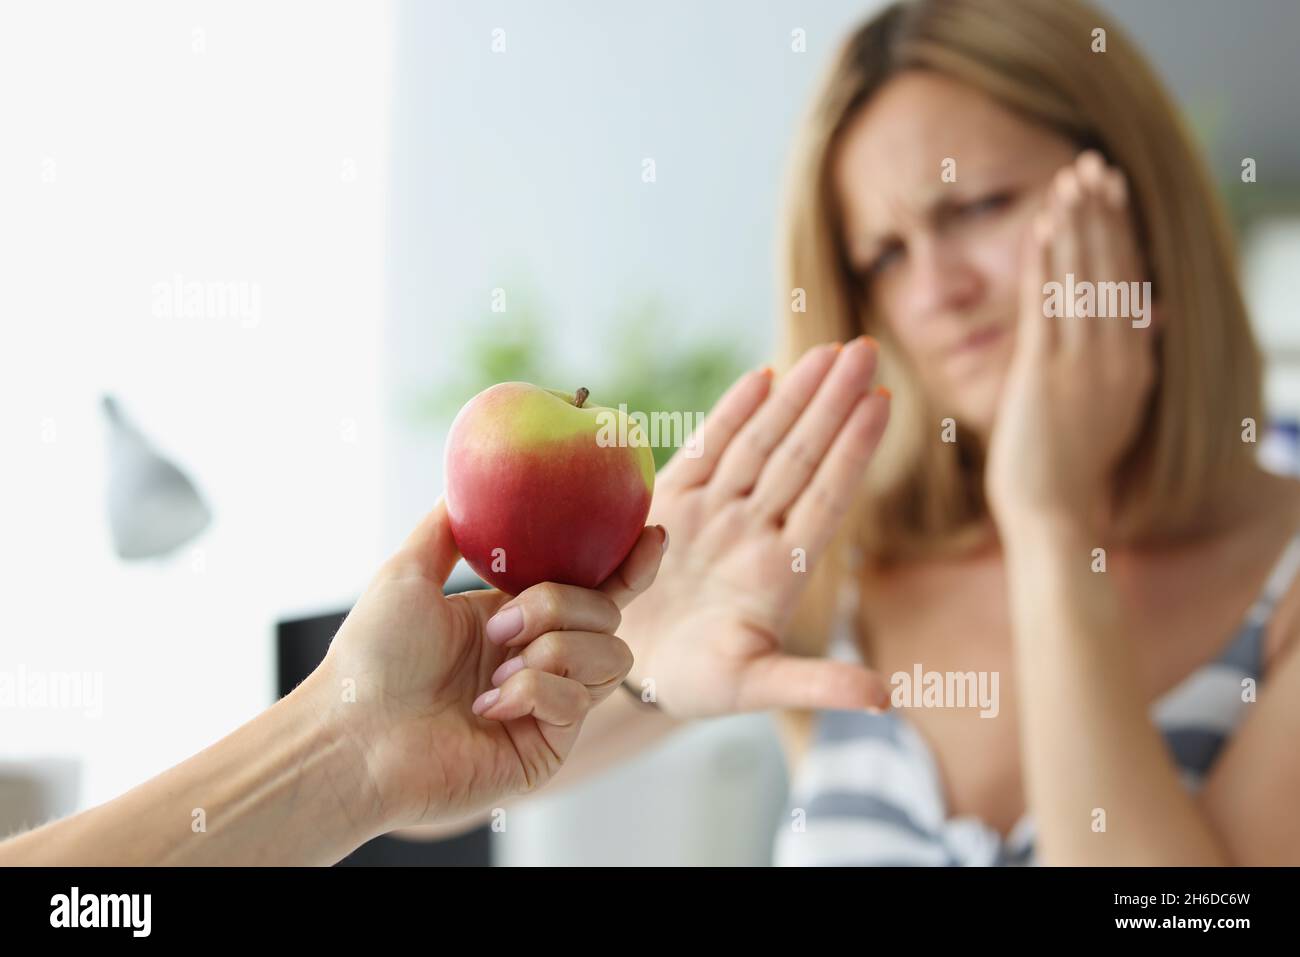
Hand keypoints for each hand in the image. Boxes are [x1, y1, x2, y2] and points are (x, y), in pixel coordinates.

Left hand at [306, 501, 665, 828]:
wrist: (352, 734)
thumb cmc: (370, 661)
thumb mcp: (405, 573)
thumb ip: (445, 527)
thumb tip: (466, 483)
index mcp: (517, 618)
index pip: (595, 585)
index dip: (629, 562)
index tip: (650, 532)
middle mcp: (540, 658)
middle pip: (608, 612)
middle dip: (561, 606)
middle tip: (501, 626)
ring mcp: (549, 704)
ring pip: (612, 655)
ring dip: (555, 648)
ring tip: (499, 668)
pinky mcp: (548, 746)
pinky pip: (577, 700)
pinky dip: (533, 692)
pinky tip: (488, 706)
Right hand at [619, 337, 892, 717]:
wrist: (624, 667)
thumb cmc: (697, 683)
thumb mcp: (756, 687)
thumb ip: (817, 686)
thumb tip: (887, 698)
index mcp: (781, 569)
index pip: (826, 497)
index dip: (854, 450)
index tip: (883, 402)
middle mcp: (753, 531)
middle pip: (801, 456)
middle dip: (832, 402)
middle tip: (867, 347)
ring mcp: (715, 513)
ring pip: (761, 444)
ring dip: (794, 397)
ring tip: (826, 352)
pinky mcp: (671, 503)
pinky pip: (707, 450)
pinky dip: (731, 414)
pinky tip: (762, 378)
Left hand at [986, 150, 1157, 532]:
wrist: (1054, 509)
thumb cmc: (1072, 462)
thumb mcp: (1115, 403)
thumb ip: (1128, 355)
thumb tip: (1152, 314)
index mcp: (1135, 361)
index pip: (1129, 280)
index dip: (1121, 230)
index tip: (1113, 190)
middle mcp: (1117, 355)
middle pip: (1112, 268)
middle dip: (1101, 213)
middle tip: (1093, 164)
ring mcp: (1082, 364)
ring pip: (1082, 278)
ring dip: (1075, 225)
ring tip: (1070, 180)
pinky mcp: (1045, 374)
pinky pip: (1047, 306)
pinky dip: (1046, 263)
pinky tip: (1042, 228)